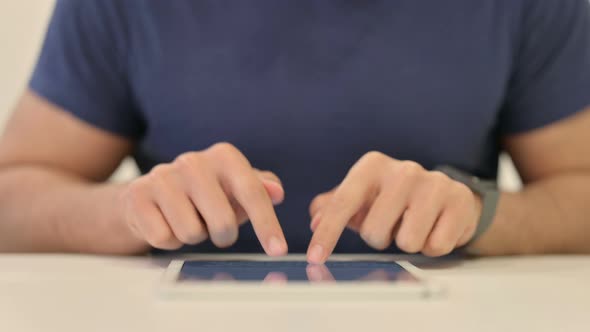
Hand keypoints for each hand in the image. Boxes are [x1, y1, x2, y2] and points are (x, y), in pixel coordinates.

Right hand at [118, 142, 287, 255]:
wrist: (149, 195)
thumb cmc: (204, 194)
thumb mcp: (235, 188)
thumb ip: (260, 189)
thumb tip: (277, 192)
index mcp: (224, 156)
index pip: (252, 193)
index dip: (267, 225)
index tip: (277, 251)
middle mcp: (193, 161)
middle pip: (223, 223)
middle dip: (223, 236)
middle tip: (214, 228)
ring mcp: (163, 176)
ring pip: (191, 234)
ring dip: (193, 236)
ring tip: (187, 219)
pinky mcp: (137, 194)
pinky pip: (164, 238)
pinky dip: (169, 240)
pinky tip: (165, 222)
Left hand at [307, 152, 481, 263]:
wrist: (448, 197)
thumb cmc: (396, 199)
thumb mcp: (362, 198)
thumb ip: (334, 207)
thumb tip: (316, 219)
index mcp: (372, 166)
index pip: (343, 203)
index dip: (328, 234)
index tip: (316, 256)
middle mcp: (403, 170)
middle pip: (374, 231)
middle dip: (379, 238)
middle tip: (391, 225)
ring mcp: (434, 184)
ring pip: (407, 242)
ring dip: (407, 243)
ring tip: (413, 225)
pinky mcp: (459, 201)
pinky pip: (436, 247)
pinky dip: (432, 246)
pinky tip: (434, 228)